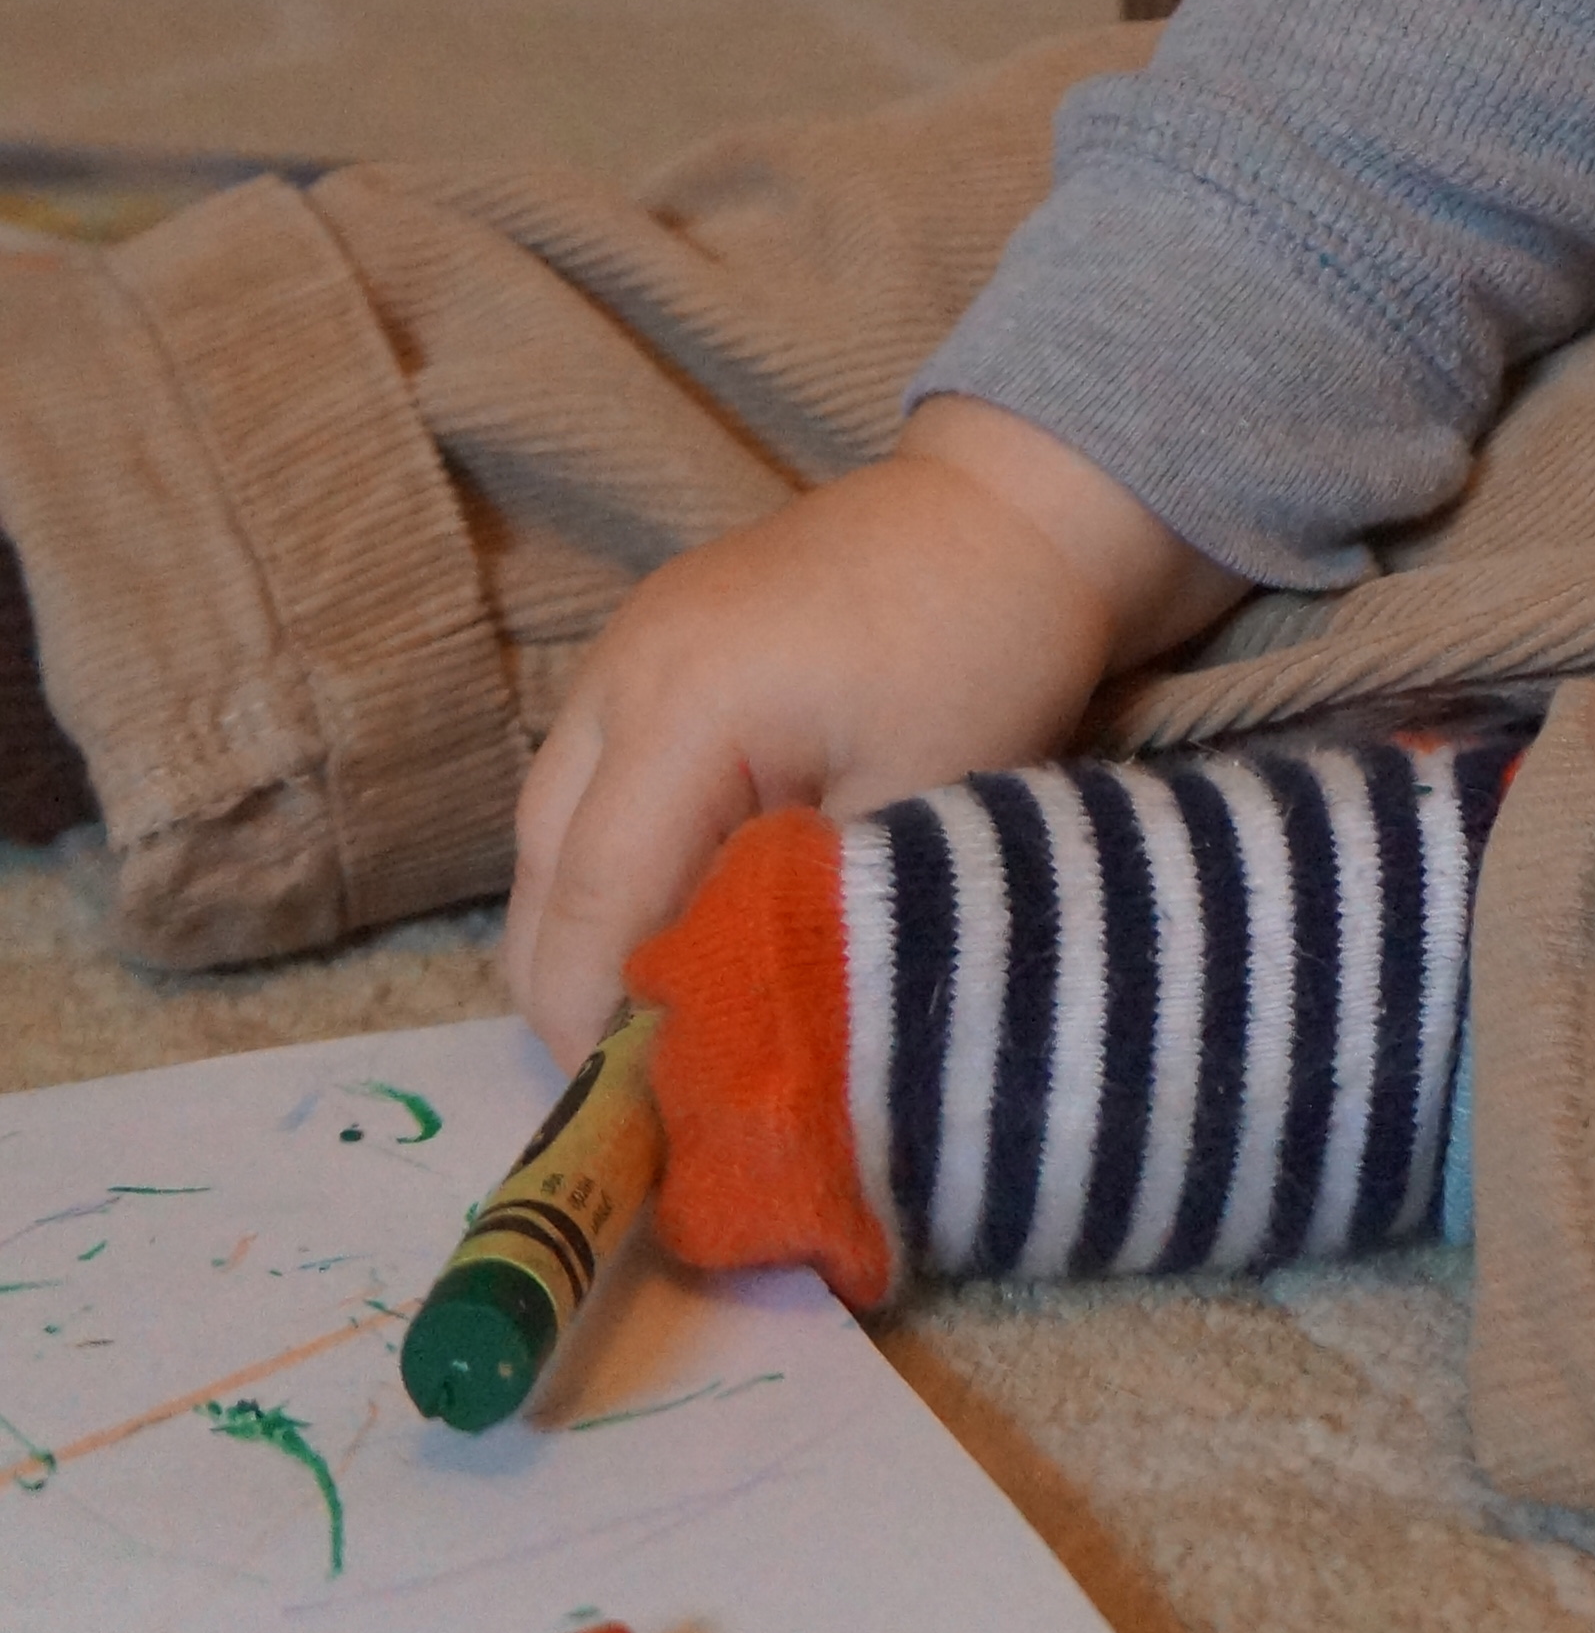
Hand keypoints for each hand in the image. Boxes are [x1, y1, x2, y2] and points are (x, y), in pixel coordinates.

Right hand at [503, 400, 1234, 1062]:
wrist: (1016, 503)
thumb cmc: (986, 653)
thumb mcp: (909, 813)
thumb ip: (803, 931)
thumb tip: (737, 1057)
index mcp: (677, 709)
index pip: (588, 912)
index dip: (600, 1037)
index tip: (649, 1129)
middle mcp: (617, 672)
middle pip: (540, 881)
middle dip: (582, 995)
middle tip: (667, 1086)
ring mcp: (622, 648)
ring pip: (552, 833)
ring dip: (595, 929)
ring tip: (684, 1012)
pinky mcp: (650, 645)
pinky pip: (593, 781)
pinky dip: (619, 860)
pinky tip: (696, 913)